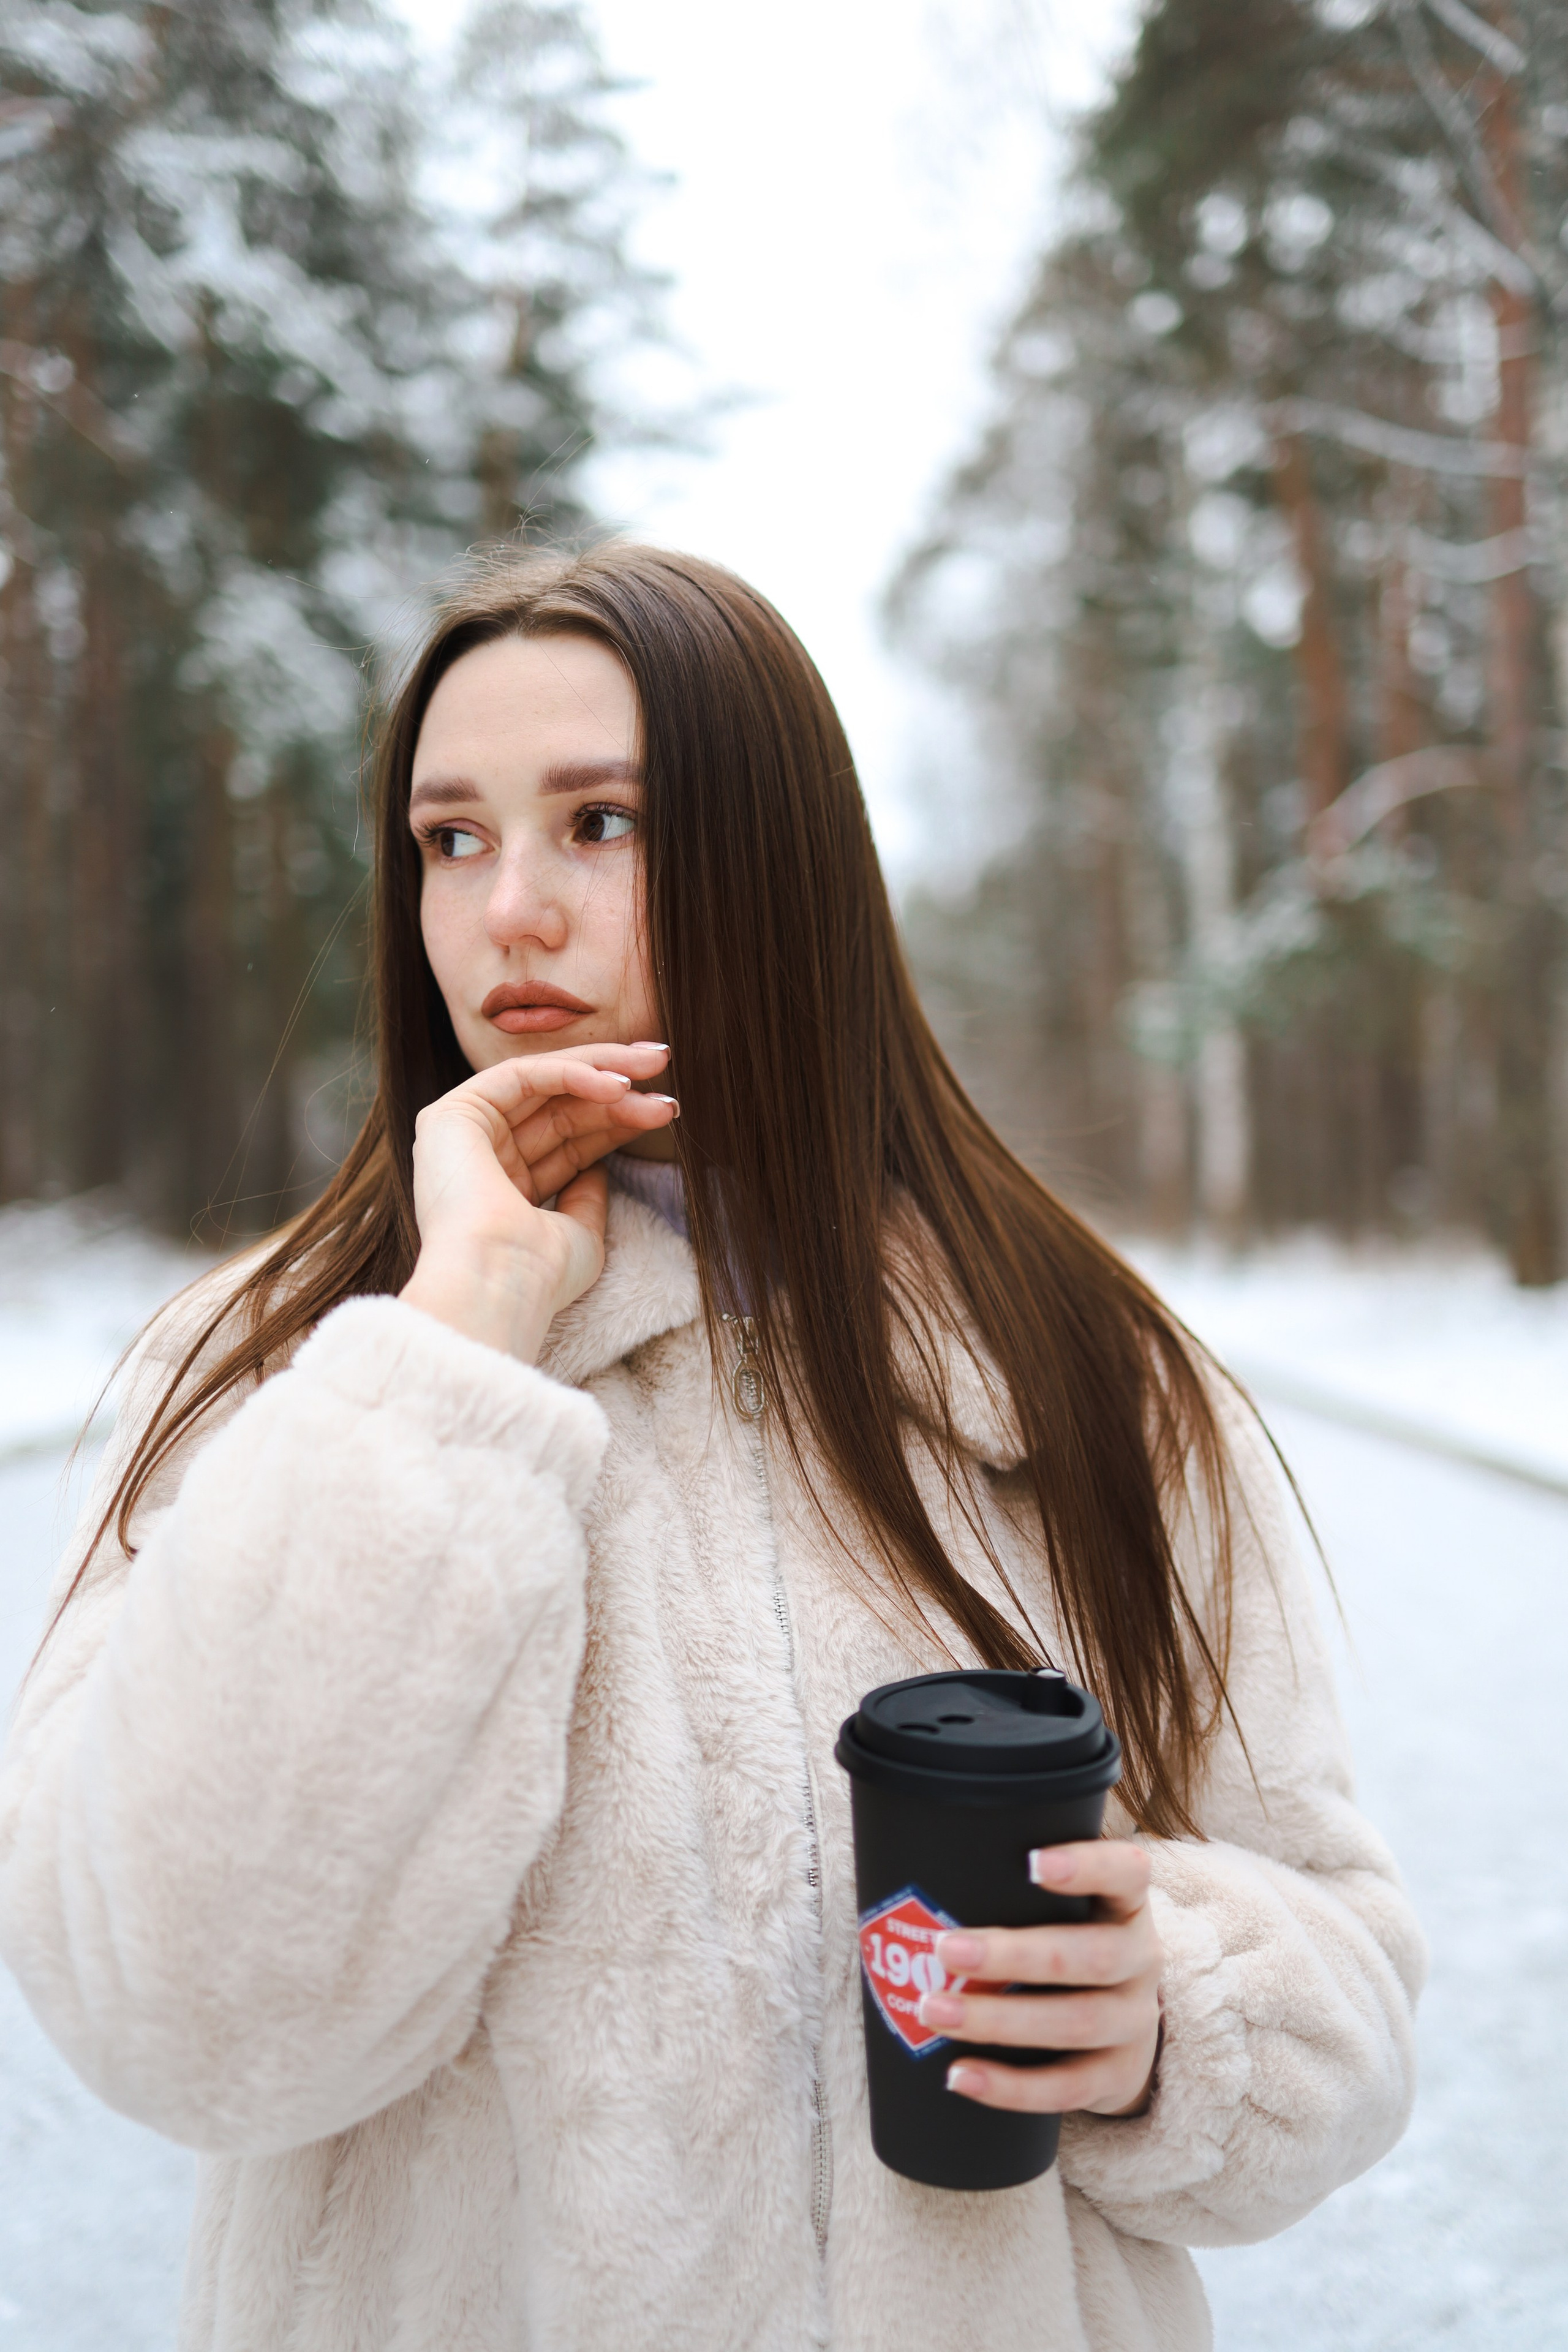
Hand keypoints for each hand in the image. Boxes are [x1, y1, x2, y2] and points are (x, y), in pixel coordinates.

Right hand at [399, 1041, 676, 1362]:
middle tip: (665, 1069)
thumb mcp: (579, 1233)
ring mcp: (463, 1135)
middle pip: (561, 1108)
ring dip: (603, 1071)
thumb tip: (599, 1167)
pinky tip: (617, 1085)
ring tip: (655, 1067)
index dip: (618, 1119)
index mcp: (507, 1189)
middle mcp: (482, 1158)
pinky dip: (571, 1073)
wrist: (499, 1283)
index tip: (665, 1109)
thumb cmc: (538, 1275)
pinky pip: (521, 1076)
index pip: (570, 1140)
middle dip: (618, 1088)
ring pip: (543, 1083)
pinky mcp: (452, 1114)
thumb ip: (586, 1197)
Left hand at [921, 1841, 1162, 2117]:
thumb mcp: (1066, 1912)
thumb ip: (1012, 1890)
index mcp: (1125, 1905)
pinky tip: (960, 2076)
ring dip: (1000, 2020)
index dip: (1087, 1866)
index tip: (1031, 1863)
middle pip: (1091, 1956)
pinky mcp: (1115, 2077)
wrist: (1122, 2033)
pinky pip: (1066, 2088)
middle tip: (945, 1950)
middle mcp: (1139, 1960)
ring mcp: (1132, 2022)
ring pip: (1076, 2022)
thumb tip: (907, 1872)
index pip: (1127, 1872)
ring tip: (933, 2012)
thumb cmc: (1068, 1946)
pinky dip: (1011, 2087)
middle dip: (1014, 1955)